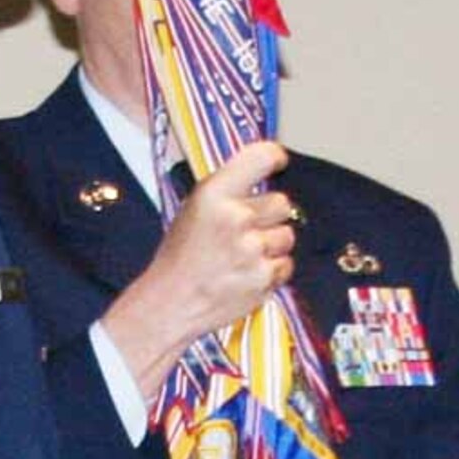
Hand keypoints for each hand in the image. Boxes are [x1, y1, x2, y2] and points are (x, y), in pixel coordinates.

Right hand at [101, 138, 297, 397]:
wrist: (171, 301)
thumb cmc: (182, 255)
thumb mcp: (195, 209)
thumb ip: (228, 191)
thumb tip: (266, 170)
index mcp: (213, 194)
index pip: (259, 158)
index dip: (274, 157)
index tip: (278, 161)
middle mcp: (235, 217)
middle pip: (282, 202)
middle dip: (270, 215)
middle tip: (248, 229)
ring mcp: (252, 249)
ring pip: (287, 235)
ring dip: (272, 245)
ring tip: (243, 256)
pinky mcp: (264, 277)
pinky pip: (286, 265)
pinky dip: (272, 270)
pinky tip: (247, 274)